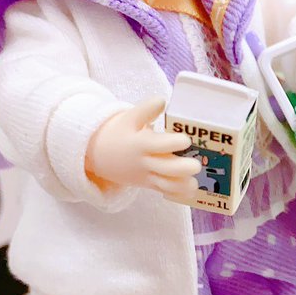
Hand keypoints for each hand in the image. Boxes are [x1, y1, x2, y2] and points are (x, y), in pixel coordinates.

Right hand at [85, 96, 200, 197]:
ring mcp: (146, 175)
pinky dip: (177, 195)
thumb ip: (146, 109)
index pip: (156, 145)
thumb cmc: (119, 133)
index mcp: (139, 143)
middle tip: (196, 165)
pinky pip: (163, 192)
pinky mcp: (149, 184)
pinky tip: (190, 192)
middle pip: (163, 168)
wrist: (99, 155)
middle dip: (181, 169)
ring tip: (194, 184)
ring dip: (181, 186)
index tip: (185, 140)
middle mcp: (143, 162)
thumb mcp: (129, 118)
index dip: (172, 143)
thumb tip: (162, 100)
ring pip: (165, 185)